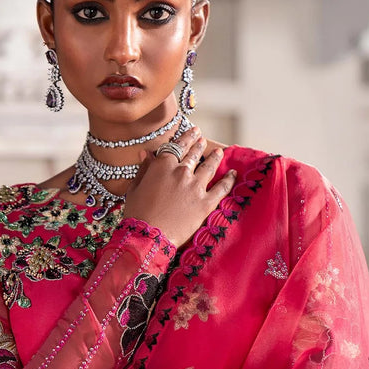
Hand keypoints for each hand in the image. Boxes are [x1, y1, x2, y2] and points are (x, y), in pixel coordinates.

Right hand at [123, 125, 235, 247]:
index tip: (192, 132)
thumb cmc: (137, 214)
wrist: (148, 236)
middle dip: (199, 145)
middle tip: (203, 139)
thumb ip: (144, 169)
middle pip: (194, 154)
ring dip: (215, 158)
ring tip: (219, 152)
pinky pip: (221, 188)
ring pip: (209, 167)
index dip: (185, 138)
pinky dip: (229, 180)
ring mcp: (195, 187)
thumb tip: (146, 153)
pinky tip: (233, 174)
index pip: (176, 146)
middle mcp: (181, 172)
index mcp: (162, 166)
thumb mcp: (135, 188)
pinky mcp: (206, 203)